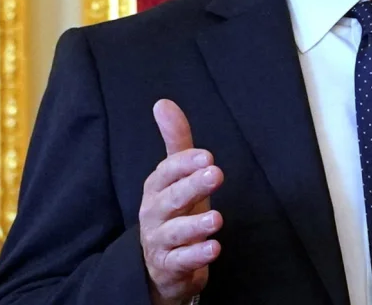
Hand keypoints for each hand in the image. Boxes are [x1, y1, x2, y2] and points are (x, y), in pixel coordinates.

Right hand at [139, 99, 223, 304]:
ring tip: (217, 219)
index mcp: (156, 188)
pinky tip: (214, 248)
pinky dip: (196, 256)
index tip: (206, 156)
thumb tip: (163, 103)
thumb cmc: (174, 212)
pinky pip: (182, 261)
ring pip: (176, 232)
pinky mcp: (169, 266)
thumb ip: (175, 141)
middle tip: (216, 174)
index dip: (184, 164)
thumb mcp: (176, 177)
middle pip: (171, 199)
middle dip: (192, 186)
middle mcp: (154, 213)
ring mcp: (160, 240)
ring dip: (196, 225)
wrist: (160, 265)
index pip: (166, 172)